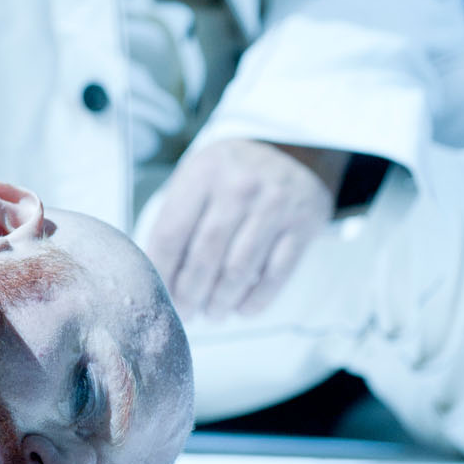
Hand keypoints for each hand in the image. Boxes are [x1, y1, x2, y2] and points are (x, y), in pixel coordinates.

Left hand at [146, 139, 348, 319]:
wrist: (293, 150)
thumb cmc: (232, 174)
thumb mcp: (199, 177)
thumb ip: (177, 217)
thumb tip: (160, 276)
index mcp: (203, 173)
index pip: (172, 233)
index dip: (163, 272)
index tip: (161, 294)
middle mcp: (238, 186)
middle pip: (205, 255)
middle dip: (191, 293)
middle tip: (187, 312)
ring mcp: (274, 204)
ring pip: (240, 268)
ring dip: (222, 300)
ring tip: (213, 313)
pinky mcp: (303, 223)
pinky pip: (277, 273)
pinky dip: (258, 299)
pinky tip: (243, 309)